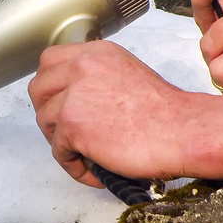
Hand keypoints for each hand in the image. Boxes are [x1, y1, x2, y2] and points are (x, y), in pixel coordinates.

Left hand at [28, 40, 222, 187]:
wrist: (184, 131)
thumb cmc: (167, 113)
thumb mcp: (128, 74)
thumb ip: (99, 78)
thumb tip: (77, 98)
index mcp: (97, 53)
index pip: (50, 61)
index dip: (51, 86)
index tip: (60, 102)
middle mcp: (82, 66)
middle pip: (38, 88)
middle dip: (48, 112)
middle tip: (67, 131)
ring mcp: (73, 94)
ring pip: (45, 121)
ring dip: (61, 141)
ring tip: (86, 154)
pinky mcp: (72, 124)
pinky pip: (58, 151)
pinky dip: (74, 166)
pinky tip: (95, 170)